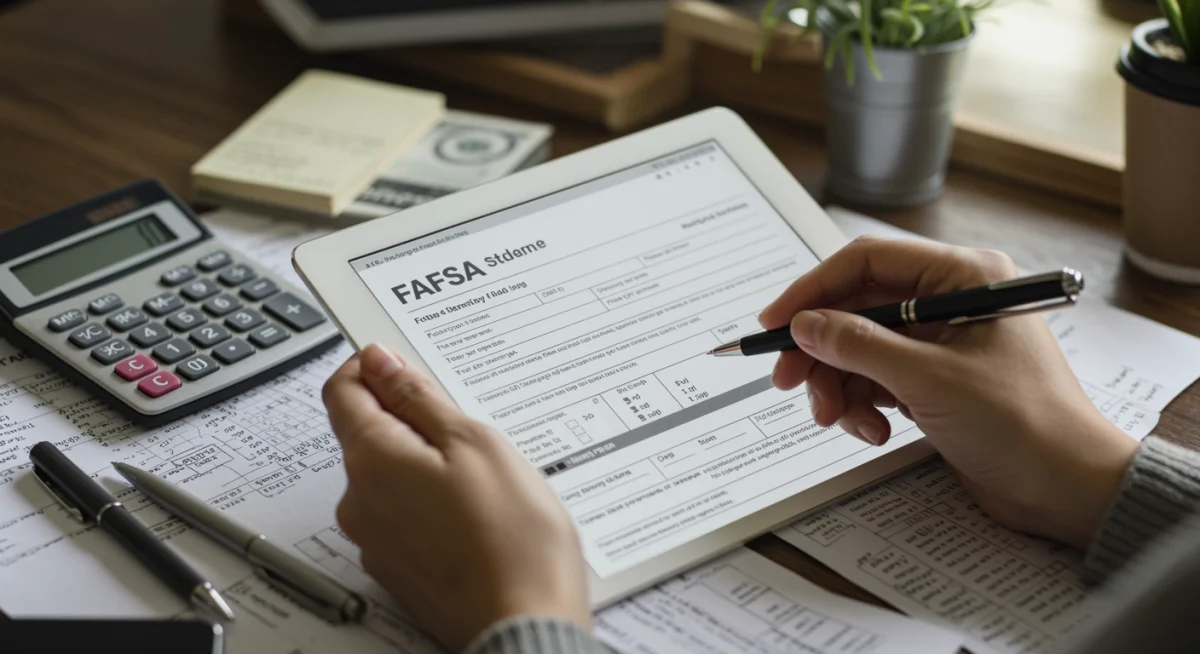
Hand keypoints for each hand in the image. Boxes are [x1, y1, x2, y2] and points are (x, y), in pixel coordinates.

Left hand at [322, 345, 590, 650]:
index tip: (405, 364)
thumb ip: (420, 399)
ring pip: (392, 478)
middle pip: (369, 435)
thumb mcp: (475, 443)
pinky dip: (435, 505)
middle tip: (472, 432)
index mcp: (372, 461)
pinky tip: (480, 517)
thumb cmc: (512, 542)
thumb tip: (382, 363)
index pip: (342, 390)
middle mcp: (359, 502)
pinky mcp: (399, 570)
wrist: (524, 628)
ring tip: (487, 483)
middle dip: (413, 421)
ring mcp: (376, 541)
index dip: (373, 367)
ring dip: (429, 466)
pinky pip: (406, 516)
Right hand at [759, 236, 1136, 548]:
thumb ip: (860, 346)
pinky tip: (875, 430)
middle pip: (857, 309)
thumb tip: (805, 325)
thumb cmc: (1027, 424)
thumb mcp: (930, 380)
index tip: (775, 323)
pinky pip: (877, 379)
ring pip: (860, 349)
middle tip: (789, 381)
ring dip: (840, 385)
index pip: (867, 262)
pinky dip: (864, 404)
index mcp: (963, 276)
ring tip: (840, 419)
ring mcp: (941, 343)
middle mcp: (950, 300)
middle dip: (821, 350)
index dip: (813, 290)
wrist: (1068, 489)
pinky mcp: (935, 380)